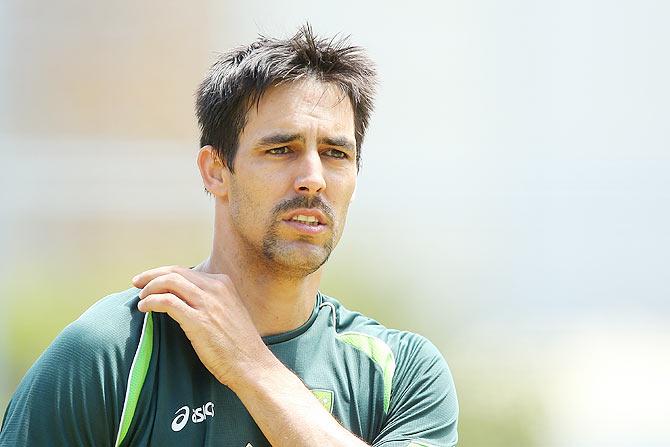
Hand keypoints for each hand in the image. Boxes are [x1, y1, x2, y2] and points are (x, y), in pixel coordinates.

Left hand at [132, 266, 269, 387]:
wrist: (252, 365)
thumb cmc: (240, 345)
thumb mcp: (230, 312)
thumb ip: (212, 302)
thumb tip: (186, 301)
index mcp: (223, 283)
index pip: (187, 271)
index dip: (165, 274)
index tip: (151, 281)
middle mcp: (216, 288)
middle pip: (175, 271)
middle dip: (152, 275)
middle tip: (137, 283)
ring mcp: (208, 303)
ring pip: (169, 282)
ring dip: (149, 287)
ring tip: (140, 298)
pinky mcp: (198, 321)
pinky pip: (167, 302)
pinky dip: (151, 302)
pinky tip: (145, 308)